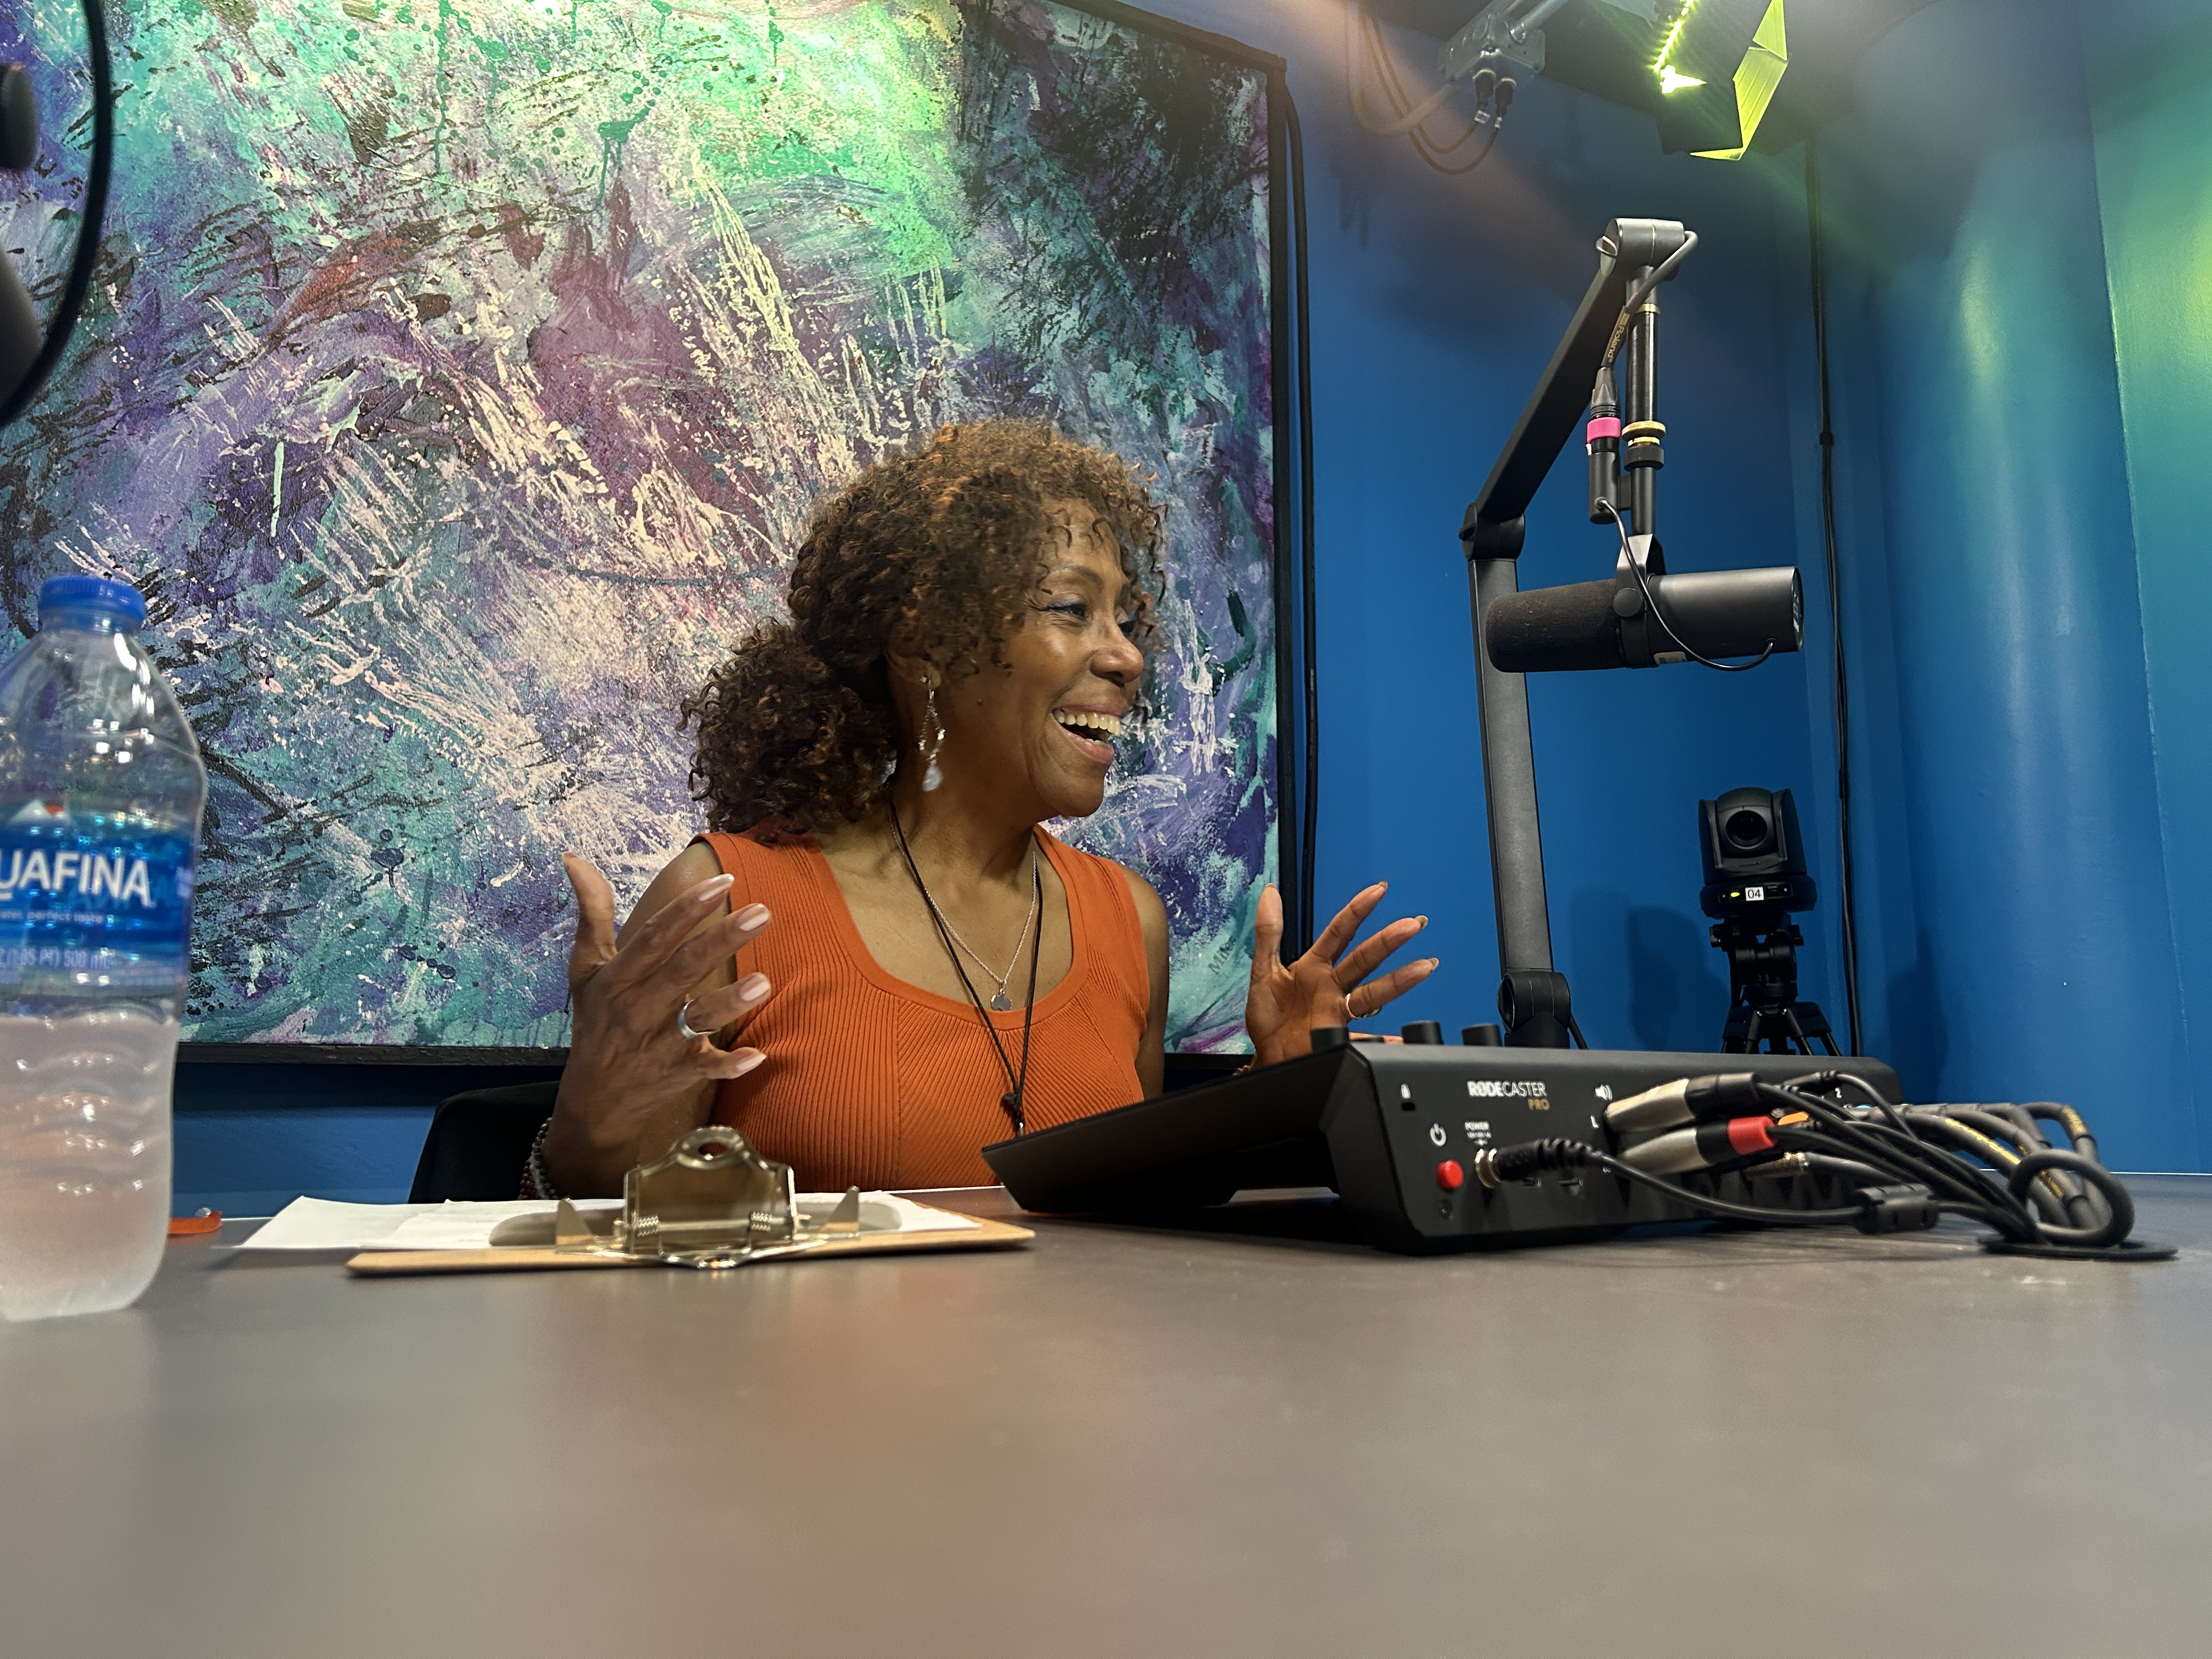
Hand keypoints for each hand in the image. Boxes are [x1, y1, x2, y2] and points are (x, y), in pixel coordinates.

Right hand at [541, 854, 775, 1194]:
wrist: (592, 1099)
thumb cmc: (595, 1022)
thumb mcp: (586, 969)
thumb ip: (592, 913)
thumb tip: (574, 858)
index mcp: (617, 978)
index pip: (654, 937)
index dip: (686, 909)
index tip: (722, 881)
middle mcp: (637, 1009)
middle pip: (682, 970)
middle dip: (721, 941)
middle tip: (762, 912)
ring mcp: (658, 1044)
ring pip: (696, 1020)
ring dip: (729, 1003)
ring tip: (764, 982)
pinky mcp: (677, 1074)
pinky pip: (706, 1070)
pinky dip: (729, 1066)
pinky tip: (757, 1056)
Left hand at [1245, 881, 1437, 1066]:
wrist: (1267, 1055)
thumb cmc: (1269, 1016)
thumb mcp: (1263, 970)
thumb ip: (1269, 932)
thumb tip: (1270, 893)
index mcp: (1314, 966)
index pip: (1340, 932)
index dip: (1358, 910)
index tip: (1378, 891)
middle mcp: (1331, 986)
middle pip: (1364, 959)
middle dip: (1388, 941)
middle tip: (1412, 924)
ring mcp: (1337, 1010)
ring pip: (1372, 992)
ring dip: (1399, 980)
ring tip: (1424, 967)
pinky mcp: (1337, 1037)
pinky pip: (1365, 1039)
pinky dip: (1386, 1042)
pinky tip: (1401, 1039)